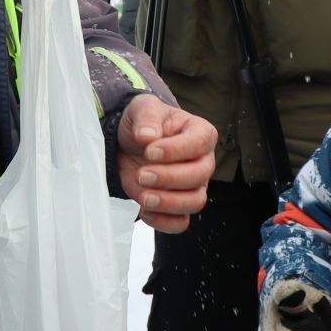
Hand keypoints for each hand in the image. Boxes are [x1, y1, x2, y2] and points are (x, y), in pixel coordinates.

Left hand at [117, 94, 215, 232]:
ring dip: (168, 203)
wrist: (128, 144)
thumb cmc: (144, 124)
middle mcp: (203, 161)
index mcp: (200, 133)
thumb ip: (146, 117)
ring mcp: (193, 186)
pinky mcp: (178, 205)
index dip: (176, 150)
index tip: (150, 151)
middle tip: (142, 175)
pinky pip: (181, 222)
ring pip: (195, 202)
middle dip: (169, 178)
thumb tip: (147, 136)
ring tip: (144, 197)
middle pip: (199, 176)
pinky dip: (163, 222)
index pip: (199, 143)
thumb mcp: (142, 108)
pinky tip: (144, 210)